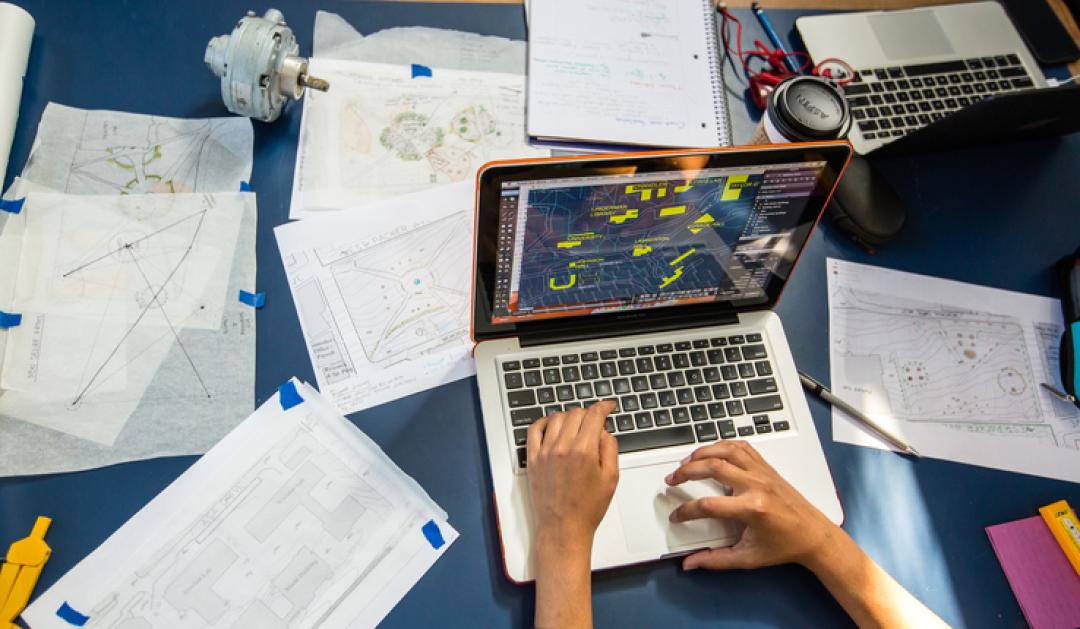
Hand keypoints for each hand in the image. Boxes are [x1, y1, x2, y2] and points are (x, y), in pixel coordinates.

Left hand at [527, 401, 619, 551]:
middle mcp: (562, 447)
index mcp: (584, 451)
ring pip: (556, 418)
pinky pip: (534, 430)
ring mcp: (544, 452)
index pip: (594, 415)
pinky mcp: (532, 459)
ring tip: (575, 426)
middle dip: (588, 414)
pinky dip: (543, 422)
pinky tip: (551, 425)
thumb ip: (610, 448)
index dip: (604, 407)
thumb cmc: (588, 508)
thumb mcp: (611, 478)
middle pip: (575, 414)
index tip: (608, 406)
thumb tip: (603, 431)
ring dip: (568, 417)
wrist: (563, 528)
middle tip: (594, 422)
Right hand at [665, 440, 842, 570]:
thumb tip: (691, 563)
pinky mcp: (767, 468)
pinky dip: (723, 445)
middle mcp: (757, 485)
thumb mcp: (748, 557)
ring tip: (686, 461)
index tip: (677, 516)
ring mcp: (763, 473)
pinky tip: (711, 452)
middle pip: (712, 467)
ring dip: (702, 452)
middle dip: (686, 471)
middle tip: (672, 478)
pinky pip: (742, 448)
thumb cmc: (785, 546)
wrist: (814, 535)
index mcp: (752, 508)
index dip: (686, 511)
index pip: (708, 505)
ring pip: (726, 450)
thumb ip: (716, 560)